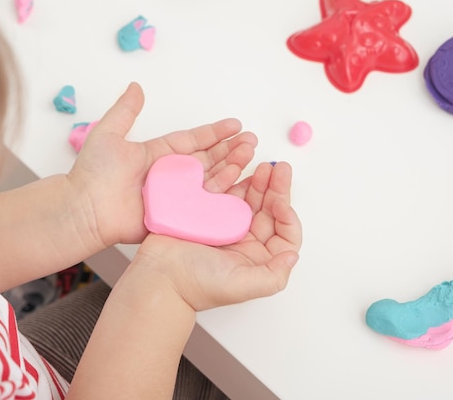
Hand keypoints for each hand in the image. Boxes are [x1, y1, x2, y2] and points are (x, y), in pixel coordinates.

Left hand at [67, 83, 257, 248]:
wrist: (84, 209)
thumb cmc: (92, 174)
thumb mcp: (109, 133)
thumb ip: (125, 111)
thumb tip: (135, 86)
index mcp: (159, 155)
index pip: (194, 141)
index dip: (215, 133)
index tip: (235, 124)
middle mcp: (171, 176)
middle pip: (209, 160)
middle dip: (231, 150)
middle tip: (252, 140)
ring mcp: (176, 197)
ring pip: (211, 181)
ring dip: (232, 168)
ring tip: (250, 155)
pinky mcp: (176, 217)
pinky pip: (203, 207)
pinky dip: (223, 196)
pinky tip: (241, 186)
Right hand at [131, 161, 301, 310]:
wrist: (158, 276)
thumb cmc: (197, 285)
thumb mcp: (242, 286)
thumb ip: (273, 275)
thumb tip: (293, 255)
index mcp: (257, 259)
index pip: (284, 235)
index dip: (287, 216)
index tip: (281, 203)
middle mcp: (246, 242)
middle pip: (269, 212)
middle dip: (276, 190)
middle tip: (279, 169)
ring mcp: (226, 226)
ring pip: (250, 199)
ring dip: (258, 182)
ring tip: (263, 166)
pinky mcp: (208, 214)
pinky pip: (226, 193)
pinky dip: (234, 180)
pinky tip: (240, 169)